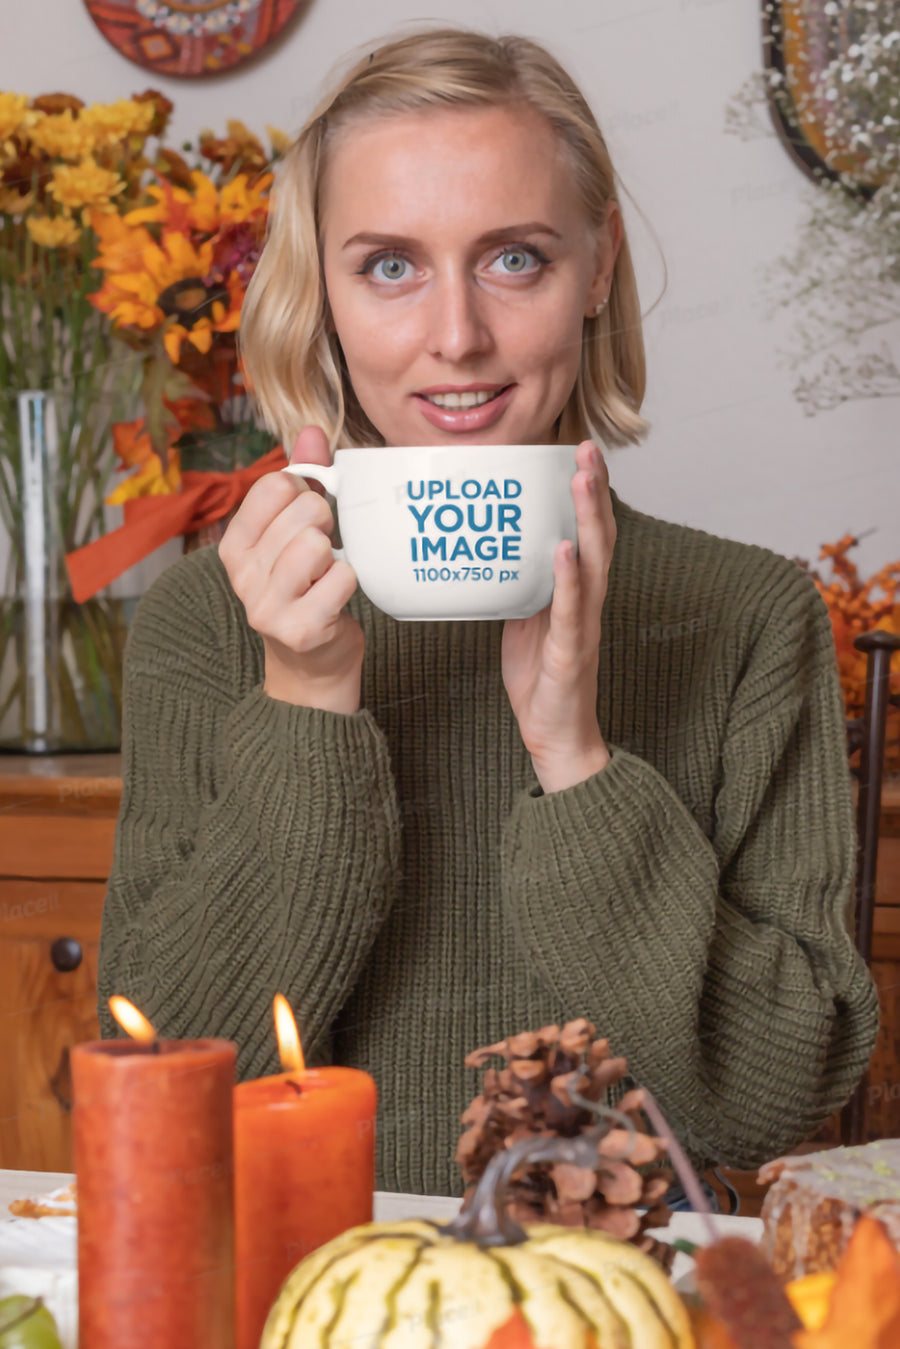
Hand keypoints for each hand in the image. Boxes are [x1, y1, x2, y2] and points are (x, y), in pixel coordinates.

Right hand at [218, 426, 364, 713]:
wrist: (312, 666)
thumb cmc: (307, 590)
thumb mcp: (292, 534)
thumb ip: (301, 480)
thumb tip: (311, 431)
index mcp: (235, 546)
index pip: (274, 485)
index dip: (305, 494)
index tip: (308, 521)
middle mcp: (243, 575)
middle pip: (303, 510)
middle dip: (325, 524)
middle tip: (324, 552)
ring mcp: (268, 605)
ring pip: (317, 543)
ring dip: (336, 556)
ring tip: (328, 574)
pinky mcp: (301, 629)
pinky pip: (342, 578)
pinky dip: (351, 583)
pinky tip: (338, 598)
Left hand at [501, 440, 614, 791]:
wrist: (554, 734)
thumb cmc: (542, 678)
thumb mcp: (526, 618)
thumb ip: (522, 584)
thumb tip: (495, 550)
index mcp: (578, 592)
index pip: (589, 532)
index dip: (589, 492)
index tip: (580, 452)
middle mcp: (589, 602)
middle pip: (599, 535)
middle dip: (594, 490)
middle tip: (586, 449)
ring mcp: (584, 625)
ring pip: (593, 563)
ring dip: (588, 519)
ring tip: (581, 480)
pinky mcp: (571, 652)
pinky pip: (572, 611)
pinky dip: (569, 578)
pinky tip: (563, 550)